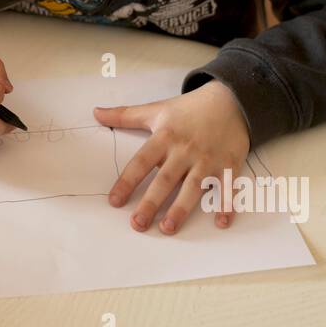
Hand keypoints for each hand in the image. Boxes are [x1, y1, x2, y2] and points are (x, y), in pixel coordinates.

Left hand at [94, 79, 250, 234]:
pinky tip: (221, 223)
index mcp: (165, 136)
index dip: (127, 181)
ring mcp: (208, 159)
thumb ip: (124, 115)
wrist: (230, 99)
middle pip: (165, 179)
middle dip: (151, 203)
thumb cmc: (188, 108)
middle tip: (137, 224)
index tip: (114, 201)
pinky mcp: (229, 164)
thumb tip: (95, 112)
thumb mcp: (156, 109)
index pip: (141, 162)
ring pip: (193, 187)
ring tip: (167, 228)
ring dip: (181, 209)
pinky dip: (226, 205)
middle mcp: (185, 150)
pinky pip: (228, 188)